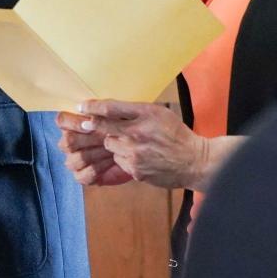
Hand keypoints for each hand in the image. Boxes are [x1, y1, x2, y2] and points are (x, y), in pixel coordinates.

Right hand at [55, 112, 132, 185]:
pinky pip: (82, 176)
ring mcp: (73, 160)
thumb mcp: (115, 116)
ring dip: (96, 154)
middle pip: (68, 142)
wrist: (135, 149)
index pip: (62, 120)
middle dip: (90, 140)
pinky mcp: (81, 176)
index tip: (91, 124)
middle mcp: (69, 142)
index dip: (74, 123)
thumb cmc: (122, 129)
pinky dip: (97, 169)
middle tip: (108, 138)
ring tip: (112, 150)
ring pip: (75, 160)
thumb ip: (100, 113)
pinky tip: (110, 162)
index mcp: (72, 124)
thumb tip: (89, 115)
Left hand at [72, 100, 208, 189]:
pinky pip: (119, 161)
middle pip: (104, 128)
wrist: (194, 161)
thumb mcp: (158, 112)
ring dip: (115, 143)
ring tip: (131, 143)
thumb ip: (134, 110)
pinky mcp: (135, 171)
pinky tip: (138, 156)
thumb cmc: (176, 133)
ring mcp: (135, 154)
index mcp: (144, 115)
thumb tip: (109, 108)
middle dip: (95, 126)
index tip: (81, 106)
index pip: (110, 108)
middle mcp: (137, 134)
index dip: (92, 107)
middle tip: (89, 124)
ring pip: (110, 146)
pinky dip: (123, 158)